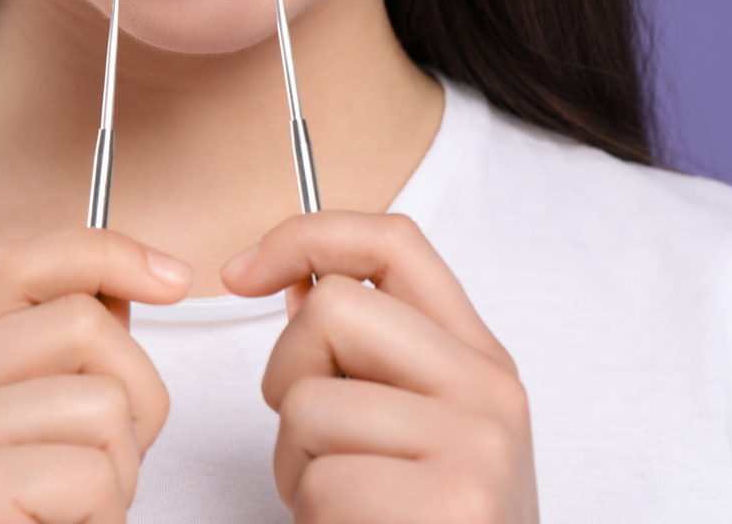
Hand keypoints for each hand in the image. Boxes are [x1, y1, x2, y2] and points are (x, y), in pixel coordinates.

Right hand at [0, 229, 192, 523]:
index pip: (20, 261)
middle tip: (110, 464)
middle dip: (135, 393)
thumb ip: (56, 365)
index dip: (106, 252)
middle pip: (80, 324)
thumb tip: (128, 286)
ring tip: (76, 512)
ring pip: (101, 401)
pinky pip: (91, 470)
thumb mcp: (23, 439)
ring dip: (120, 471)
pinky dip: (104, 514)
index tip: (174, 278)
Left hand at [221, 212, 538, 522]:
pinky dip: (311, 512)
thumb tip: (297, 278)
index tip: (243, 272)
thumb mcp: (417, 422)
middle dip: (289, 371)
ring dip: (296, 462)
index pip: (394, 241)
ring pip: (308, 402)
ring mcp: (473, 445)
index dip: (304, 235)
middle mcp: (489, 389)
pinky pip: (318, 478)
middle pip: (334, 307)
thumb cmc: (425, 521)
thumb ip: (372, 351)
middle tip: (312, 439)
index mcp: (479, 357)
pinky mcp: (446, 503)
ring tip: (342, 500)